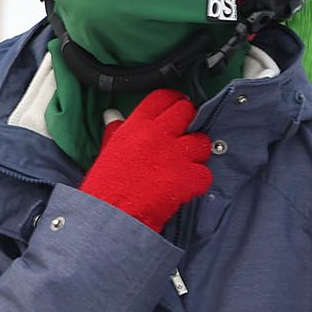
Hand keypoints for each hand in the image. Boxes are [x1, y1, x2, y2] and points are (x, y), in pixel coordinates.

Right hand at [77, 89, 213, 232]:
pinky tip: (186, 185)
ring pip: (202, 141)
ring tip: (186, 163)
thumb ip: (116, 130)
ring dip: (196, 152)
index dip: (173, 100)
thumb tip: (115, 116)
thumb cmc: (106, 184)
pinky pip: (205, 172)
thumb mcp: (108, 149)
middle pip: (187, 112)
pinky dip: (198, 180)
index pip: (162, 98)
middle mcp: (158, 134)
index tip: (177, 105)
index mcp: (136, 125)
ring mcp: (176, 155)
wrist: (113, 213)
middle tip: (183, 134)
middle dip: (188, 121)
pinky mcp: (188, 177)